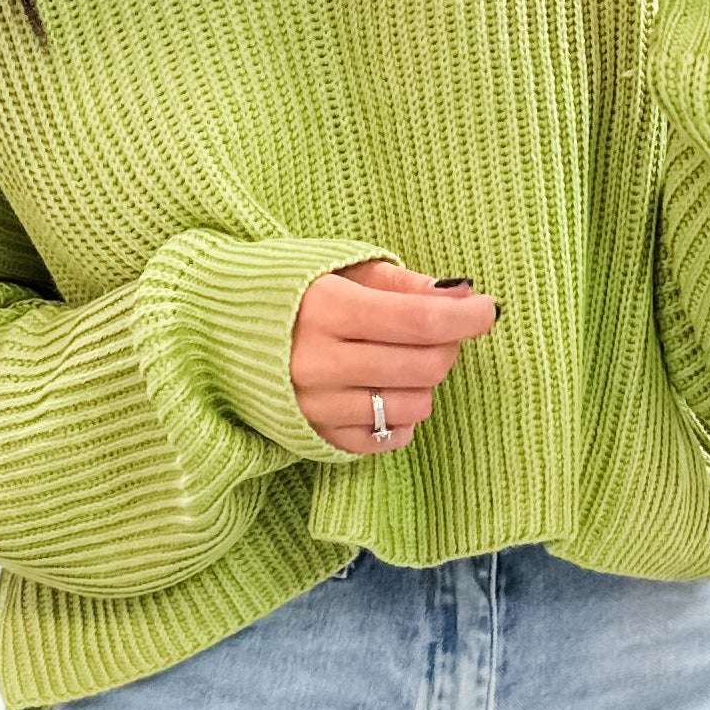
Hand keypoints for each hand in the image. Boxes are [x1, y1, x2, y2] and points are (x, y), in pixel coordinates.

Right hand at [290, 256, 497, 451]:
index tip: (486, 309)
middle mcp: (320, 363)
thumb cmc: (293, 294)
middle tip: (441, 331)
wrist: (223, 335)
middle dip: (448, 347)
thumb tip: (462, 296)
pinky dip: (402, 416)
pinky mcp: (318, 436)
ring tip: (404, 360)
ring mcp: (319, 407)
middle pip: (424, 367)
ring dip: (425, 382)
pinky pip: (390, 438)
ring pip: (414, 406)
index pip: (419, 321)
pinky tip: (386, 391)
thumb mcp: (344, 271)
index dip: (465, 317)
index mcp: (326, 309)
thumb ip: (405, 285)